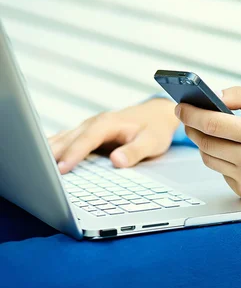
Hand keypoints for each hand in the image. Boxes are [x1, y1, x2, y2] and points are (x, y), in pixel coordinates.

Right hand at [49, 98, 178, 173]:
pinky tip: (44, 159)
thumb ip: (135, 152)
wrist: (157, 116)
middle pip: (69, 138)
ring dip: (50, 151)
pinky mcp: (87, 134)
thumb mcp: (151, 142)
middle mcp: (95, 123)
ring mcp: (89, 128)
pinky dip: (55, 149)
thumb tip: (117, 161)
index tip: (63, 168)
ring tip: (36, 167)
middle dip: (53, 153)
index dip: (74, 154)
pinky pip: (67, 141)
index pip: (87, 139)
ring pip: (64, 138)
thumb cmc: (155, 129)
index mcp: (108, 123)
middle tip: (40, 172)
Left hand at [176, 87, 240, 201]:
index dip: (191, 113)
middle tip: (189, 115)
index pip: (212, 123)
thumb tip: (212, 96)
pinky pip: (221, 172)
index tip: (180, 105)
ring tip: (208, 130)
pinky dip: (220, 159)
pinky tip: (231, 149)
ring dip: (203, 143)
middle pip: (204, 142)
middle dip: (192, 126)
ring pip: (208, 159)